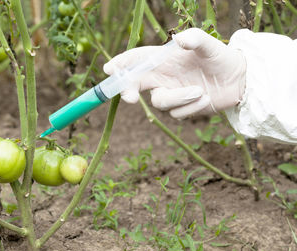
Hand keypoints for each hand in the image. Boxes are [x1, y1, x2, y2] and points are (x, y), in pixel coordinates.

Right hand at [103, 28, 246, 118]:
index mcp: (163, 60)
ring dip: (179, 98)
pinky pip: (177, 114)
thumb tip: (179, 39)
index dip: (121, 64)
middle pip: (135, 85)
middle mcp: (162, 77)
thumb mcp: (210, 45)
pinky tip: (206, 98)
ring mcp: (170, 94)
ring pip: (159, 102)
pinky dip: (192, 106)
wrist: (238, 80)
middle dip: (128, 90)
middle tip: (129, 97)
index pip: (136, 61)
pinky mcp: (180, 109)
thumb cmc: (220, 57)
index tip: (110, 70)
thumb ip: (195, 38)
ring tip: (201, 91)